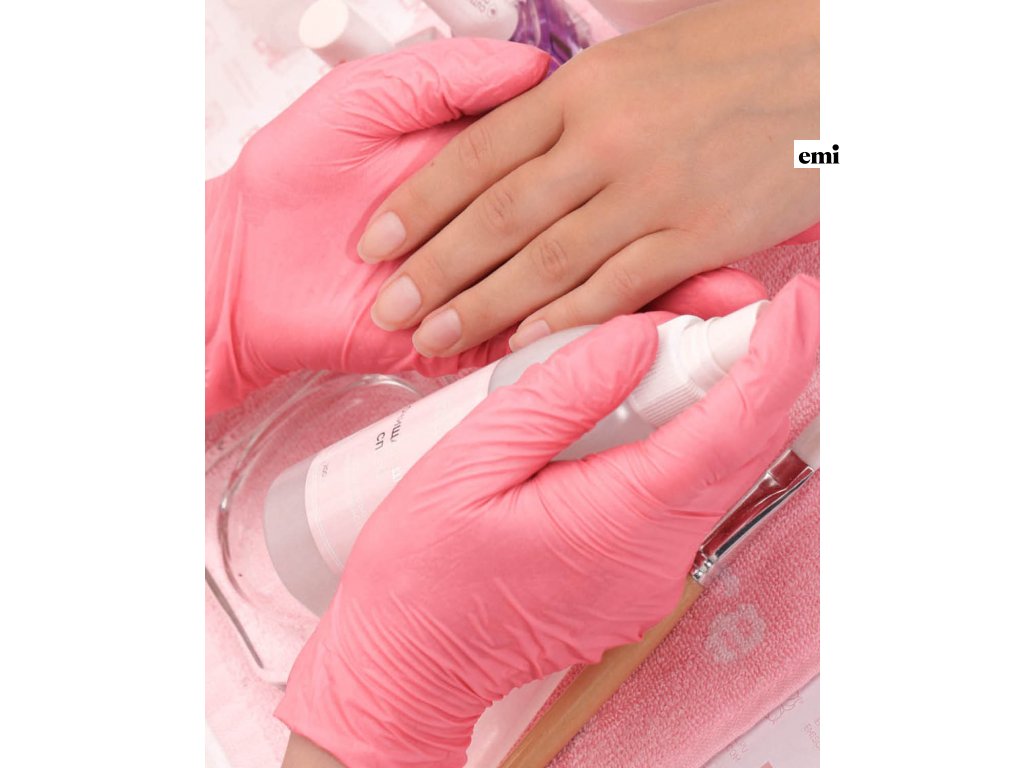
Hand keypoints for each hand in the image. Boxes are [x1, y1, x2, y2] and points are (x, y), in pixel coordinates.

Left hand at [205, 40, 549, 414]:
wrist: (248, 269)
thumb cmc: (292, 178)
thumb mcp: (362, 99)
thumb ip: (441, 77)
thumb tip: (529, 65)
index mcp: (473, 158)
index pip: (540, 151)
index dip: (560, 145)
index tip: (574, 141)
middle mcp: (485, 220)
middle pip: (550, 222)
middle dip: (548, 222)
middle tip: (545, 217)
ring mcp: (480, 280)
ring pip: (545, 285)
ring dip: (545, 285)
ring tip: (552, 275)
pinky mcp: (467, 336)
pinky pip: (517, 343)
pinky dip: (533, 338)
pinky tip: (537, 327)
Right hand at [276, 275, 819, 766]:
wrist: (410, 663)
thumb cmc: (424, 570)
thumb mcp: (473, 462)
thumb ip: (562, 394)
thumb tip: (638, 337)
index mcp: (620, 516)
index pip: (731, 428)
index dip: (777, 357)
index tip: (801, 303)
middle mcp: (657, 554)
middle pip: (740, 446)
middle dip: (751, 369)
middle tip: (726, 309)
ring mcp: (654, 574)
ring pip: (716, 471)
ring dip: (711, 405)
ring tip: (667, 353)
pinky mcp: (640, 578)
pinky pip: (684, 499)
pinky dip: (680, 444)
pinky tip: (635, 416)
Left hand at [359, 0, 818, 357]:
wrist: (833, 64)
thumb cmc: (735, 57)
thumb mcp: (634, 60)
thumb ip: (567, 107)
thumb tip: (506, 148)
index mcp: (583, 88)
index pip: (477, 153)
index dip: (419, 204)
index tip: (378, 241)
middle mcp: (608, 140)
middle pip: (499, 217)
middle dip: (435, 269)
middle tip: (389, 309)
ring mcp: (654, 192)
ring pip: (548, 261)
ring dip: (484, 306)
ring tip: (434, 338)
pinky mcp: (699, 236)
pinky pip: (618, 287)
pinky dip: (565, 319)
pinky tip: (523, 343)